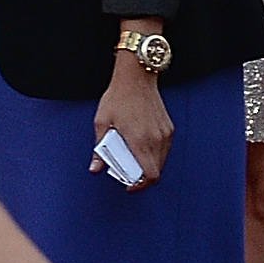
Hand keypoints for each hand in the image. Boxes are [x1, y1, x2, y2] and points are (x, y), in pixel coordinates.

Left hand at [94, 41, 172, 185]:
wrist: (136, 76)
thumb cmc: (118, 97)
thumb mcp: (102, 122)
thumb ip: (99, 149)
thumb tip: (95, 168)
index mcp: (139, 140)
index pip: (149, 174)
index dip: (140, 185)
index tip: (130, 186)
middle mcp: (156, 139)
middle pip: (155, 171)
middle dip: (142, 177)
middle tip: (127, 173)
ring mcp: (164, 134)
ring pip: (161, 162)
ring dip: (148, 165)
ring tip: (133, 158)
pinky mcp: (168, 128)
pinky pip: (164, 150)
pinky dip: (154, 154)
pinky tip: (141, 147)